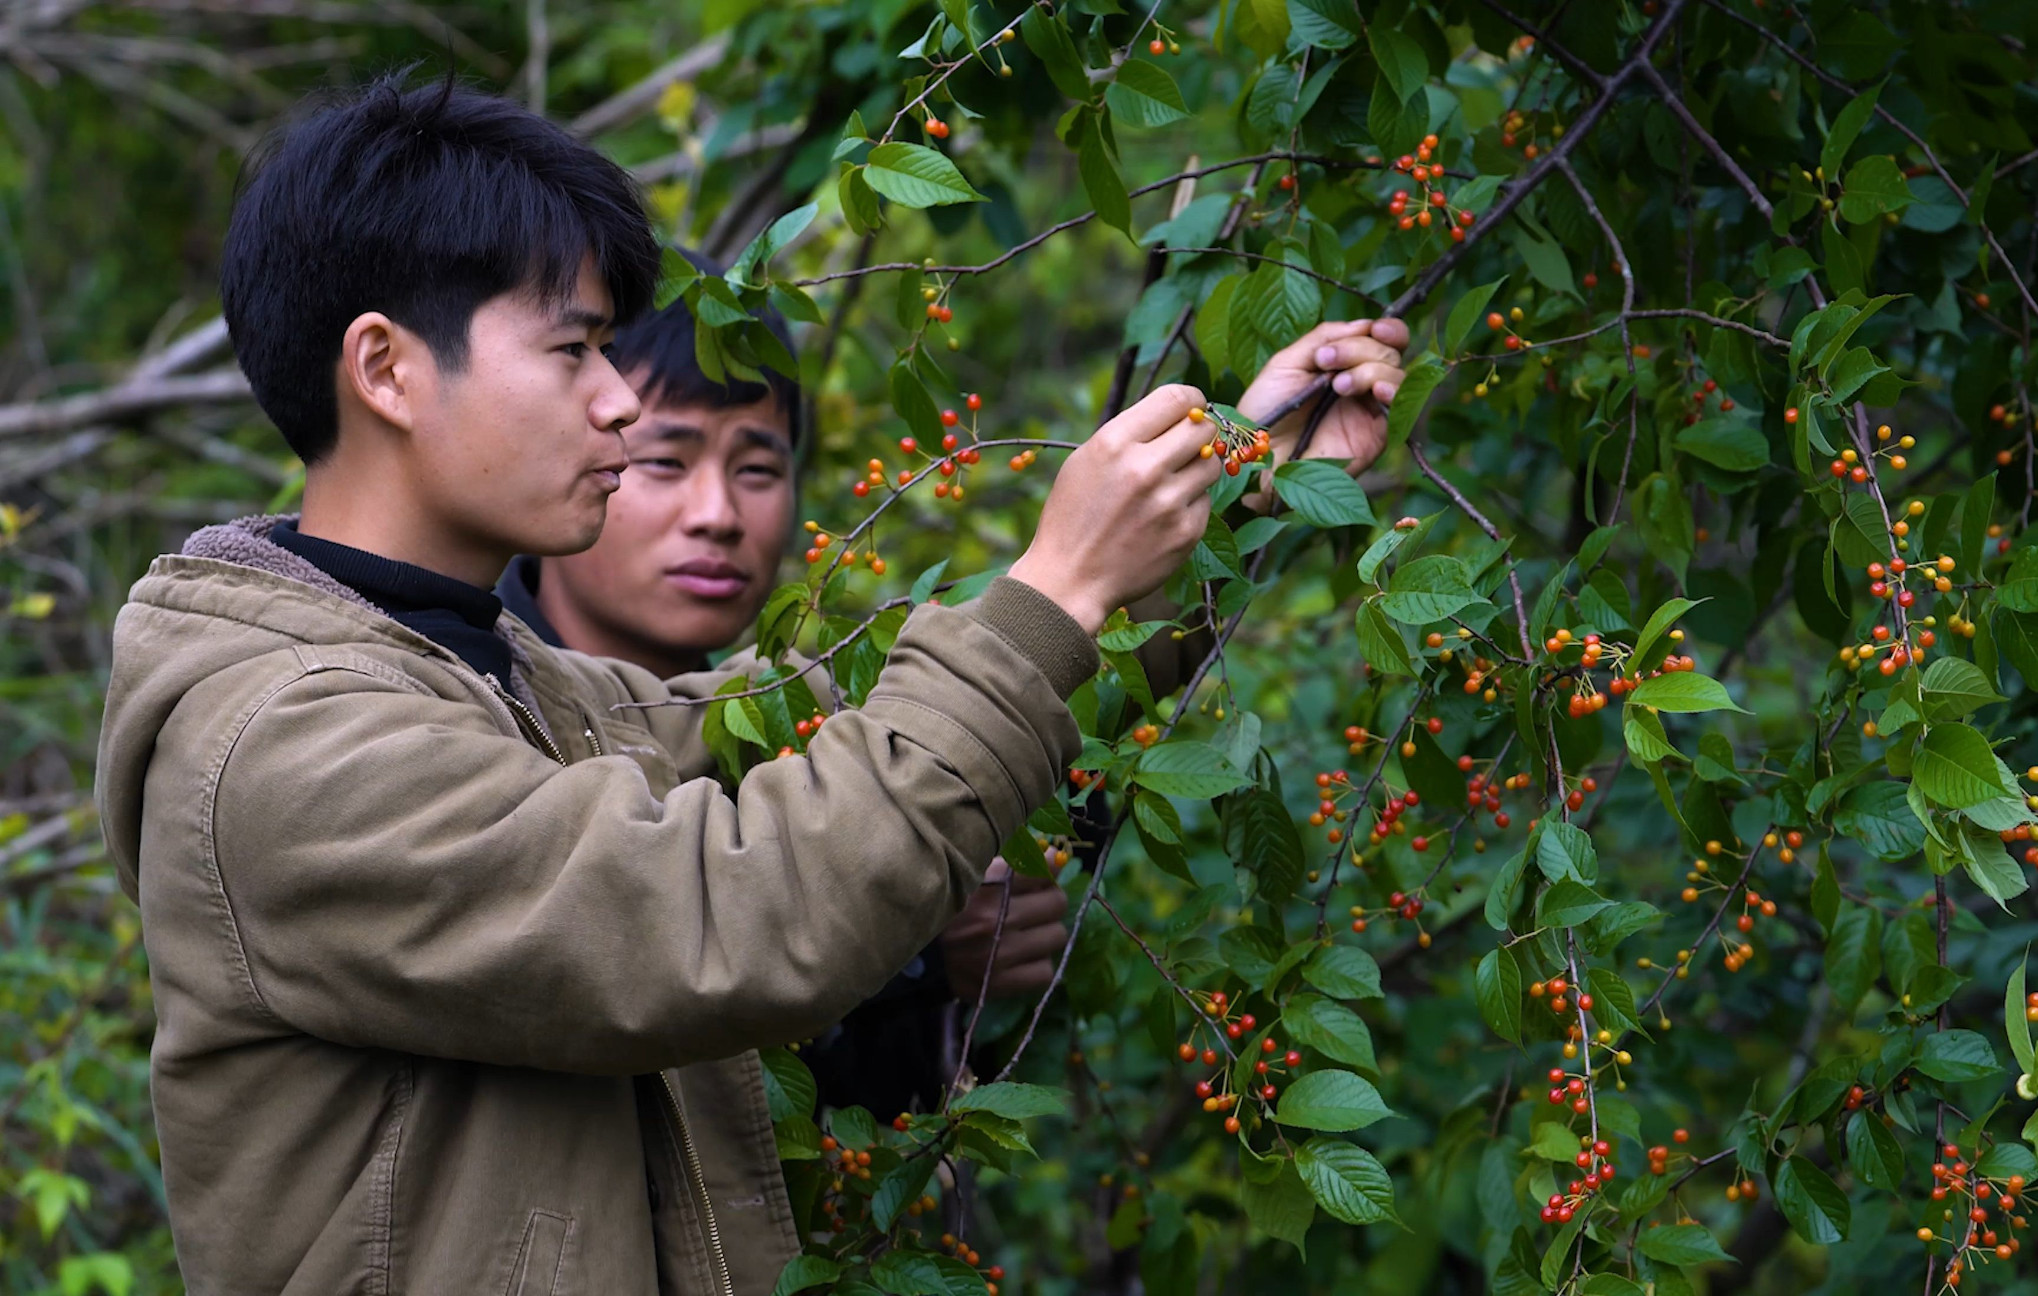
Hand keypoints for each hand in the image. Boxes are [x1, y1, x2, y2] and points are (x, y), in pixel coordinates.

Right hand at [938, 859, 1070, 1001]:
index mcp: (984, 888)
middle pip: (1057, 903)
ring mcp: (997, 956)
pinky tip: (1022, 958)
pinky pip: (1045, 972)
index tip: (1040, 877)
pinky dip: (1038, 964)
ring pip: (1056, 936)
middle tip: (1036, 907)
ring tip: (1026, 933)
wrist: (921, 954)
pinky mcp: (998, 985)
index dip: (1047, 870)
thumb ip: (1013, 864)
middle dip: (1049, 901)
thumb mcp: (976, 876)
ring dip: (1045, 933)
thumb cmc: (953, 908)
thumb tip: (1054, 855)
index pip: (1039, 870)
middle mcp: (993, 921)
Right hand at [1008, 384, 1222, 633]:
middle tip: (1185, 445)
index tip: (1191, 409)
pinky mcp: (1186, 532)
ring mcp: (1169, 503)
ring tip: (1172, 482)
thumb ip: (1128, 434)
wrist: (1070, 579)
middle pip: (1203, 427)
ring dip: (1197, 467)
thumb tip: (1175, 413)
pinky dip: (1190, 504)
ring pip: (1212, 463)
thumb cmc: (1073, 517)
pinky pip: (1205, 501)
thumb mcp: (1085, 462)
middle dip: (1199, 431)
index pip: (1177, 398)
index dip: (1191, 400)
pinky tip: (1164, 516)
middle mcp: (1145, 468)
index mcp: (1115, 443)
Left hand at [1233, 319, 1410, 510]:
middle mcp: (1360, 385)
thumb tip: (1365, 323)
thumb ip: (1325, 336)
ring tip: (1338, 385)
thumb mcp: (1288, 362)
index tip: (1374, 328)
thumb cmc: (1265, 410)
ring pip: (1396, 376)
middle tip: (1326, 361)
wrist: (1256, 453)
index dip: (1386, 329)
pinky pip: (1400, 410)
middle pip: (1388, 353)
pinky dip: (1393, 392)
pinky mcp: (1375, 436)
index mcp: (1342, 365)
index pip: (1380, 339)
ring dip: (1369, 370)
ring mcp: (1369, 411)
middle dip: (1360, 349)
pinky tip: (1376, 390)